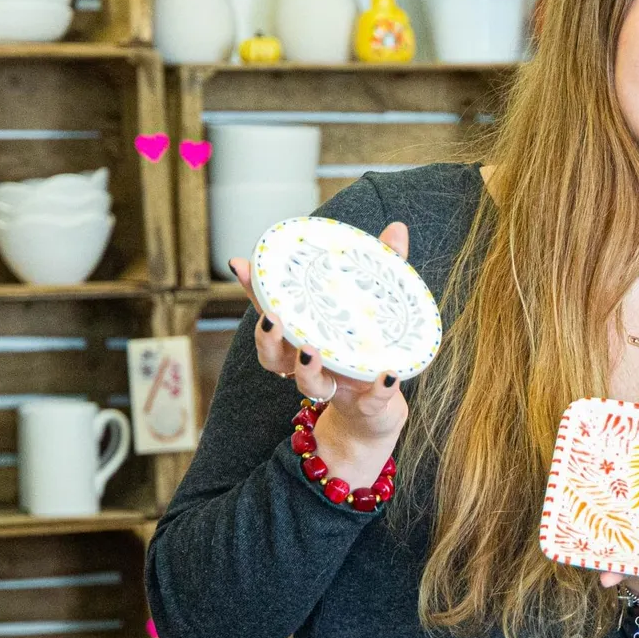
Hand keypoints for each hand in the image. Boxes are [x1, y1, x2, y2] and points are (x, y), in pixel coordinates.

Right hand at [228, 221, 410, 484]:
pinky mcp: (366, 405)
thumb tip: (396, 227)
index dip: (254, 292)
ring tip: (312, 352)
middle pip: (274, 355)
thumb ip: (384, 267)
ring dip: (307, 370)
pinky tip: (387, 376)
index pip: (273, 312)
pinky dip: (378, 390)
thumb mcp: (376, 304)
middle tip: (271, 319)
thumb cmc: (367, 350)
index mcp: (305, 335)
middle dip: (268, 338)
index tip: (242, 264)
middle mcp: (310, 364)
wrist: (378, 410)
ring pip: (309, 385)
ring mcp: (335, 387)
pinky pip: (369, 400)